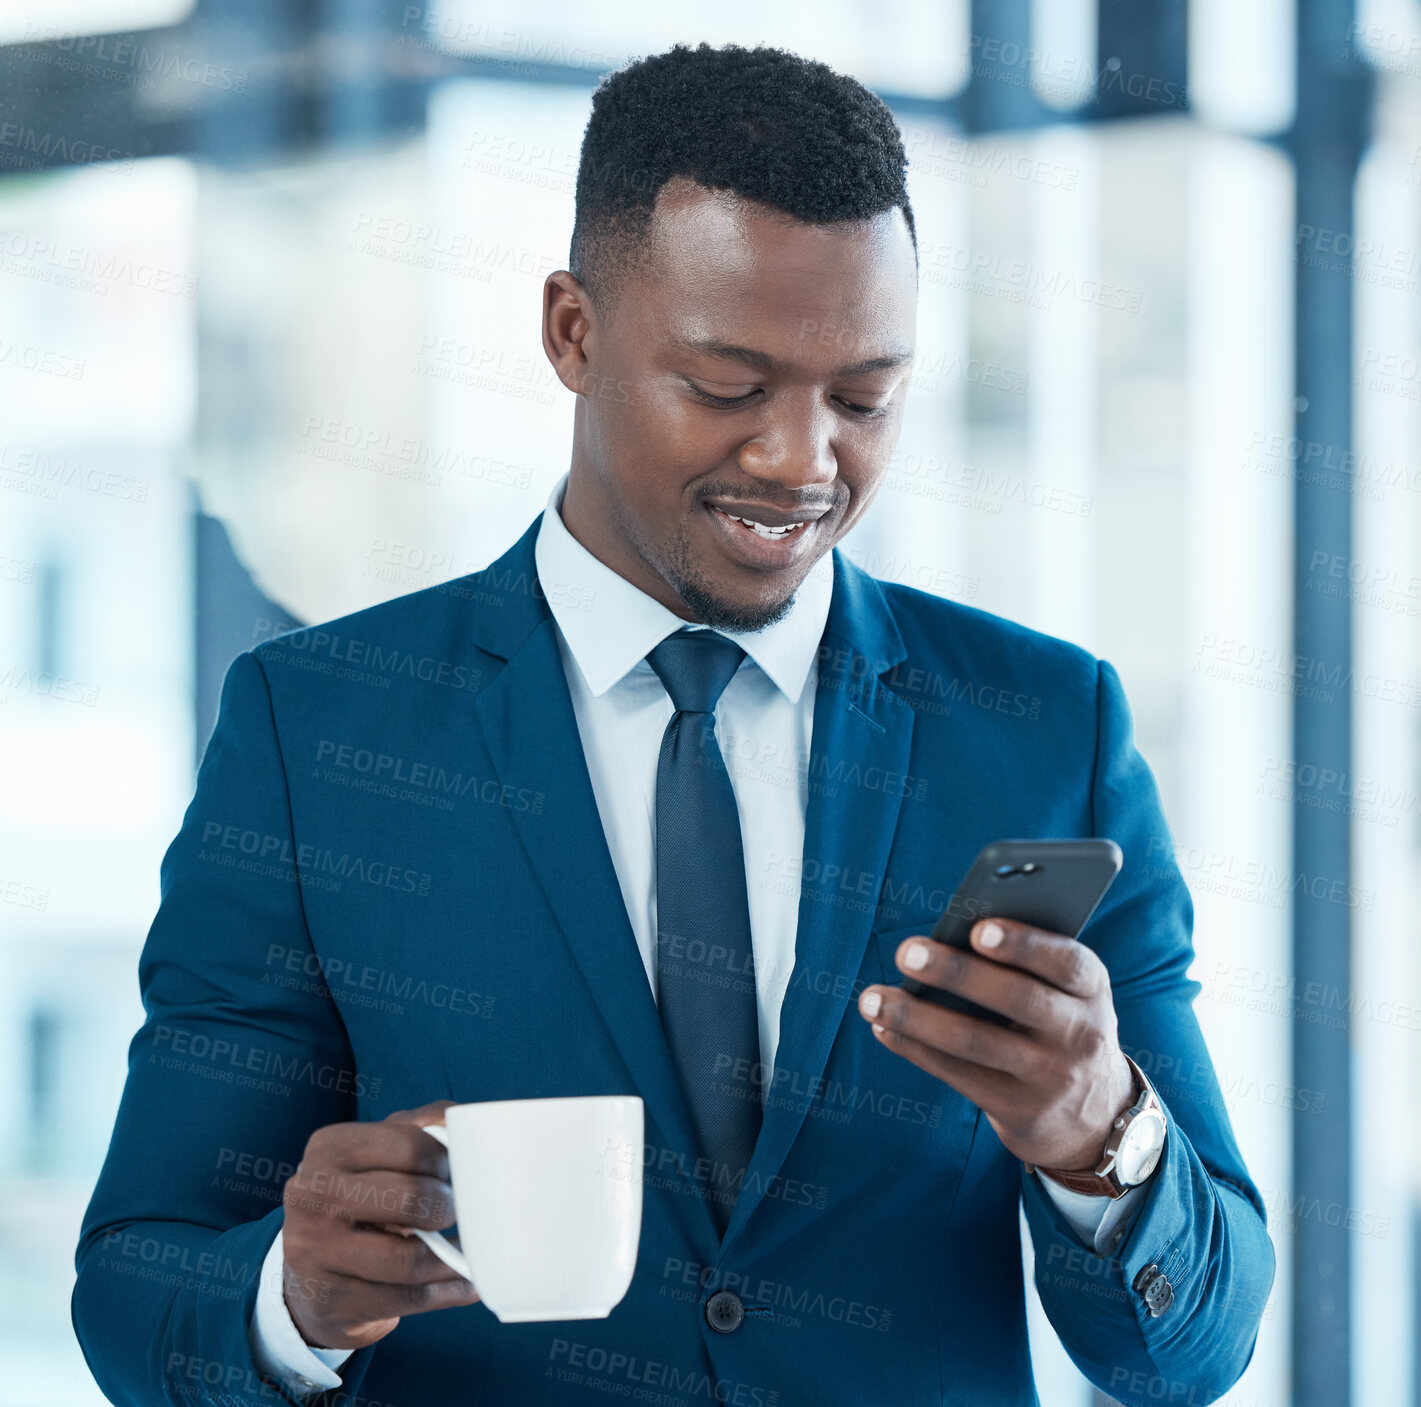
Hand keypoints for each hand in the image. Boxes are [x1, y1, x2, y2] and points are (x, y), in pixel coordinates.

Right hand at [280, 1099, 479, 1350]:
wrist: (312, 1266)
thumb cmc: (363, 1195)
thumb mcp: (381, 1151)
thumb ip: (425, 1126)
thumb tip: (469, 1122)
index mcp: (330, 1148)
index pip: (410, 1146)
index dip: (446, 1161)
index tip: (456, 1173)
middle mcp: (312, 1195)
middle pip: (412, 1200)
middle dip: (449, 1208)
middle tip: (459, 1212)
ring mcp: (314, 1251)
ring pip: (410, 1260)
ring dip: (453, 1259)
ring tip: (471, 1251)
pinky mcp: (327, 1299)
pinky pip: (406, 1299)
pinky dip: (446, 1291)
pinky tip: (465, 1283)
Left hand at [856, 920, 1134, 1170]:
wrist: (1093, 1116)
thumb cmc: (1059, 1023)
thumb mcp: (1065, 993)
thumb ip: (1025, 964)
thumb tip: (949, 937)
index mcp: (1092, 989)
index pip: (1066, 962)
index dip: (1024, 945)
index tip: (977, 929)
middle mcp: (1080, 1033)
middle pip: (1016, 999)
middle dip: (956, 973)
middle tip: (906, 952)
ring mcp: (1051, 1076)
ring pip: (976, 1042)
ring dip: (917, 1018)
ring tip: (872, 998)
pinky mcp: (1020, 1110)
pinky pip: (959, 1074)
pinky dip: (916, 1049)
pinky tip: (884, 1029)